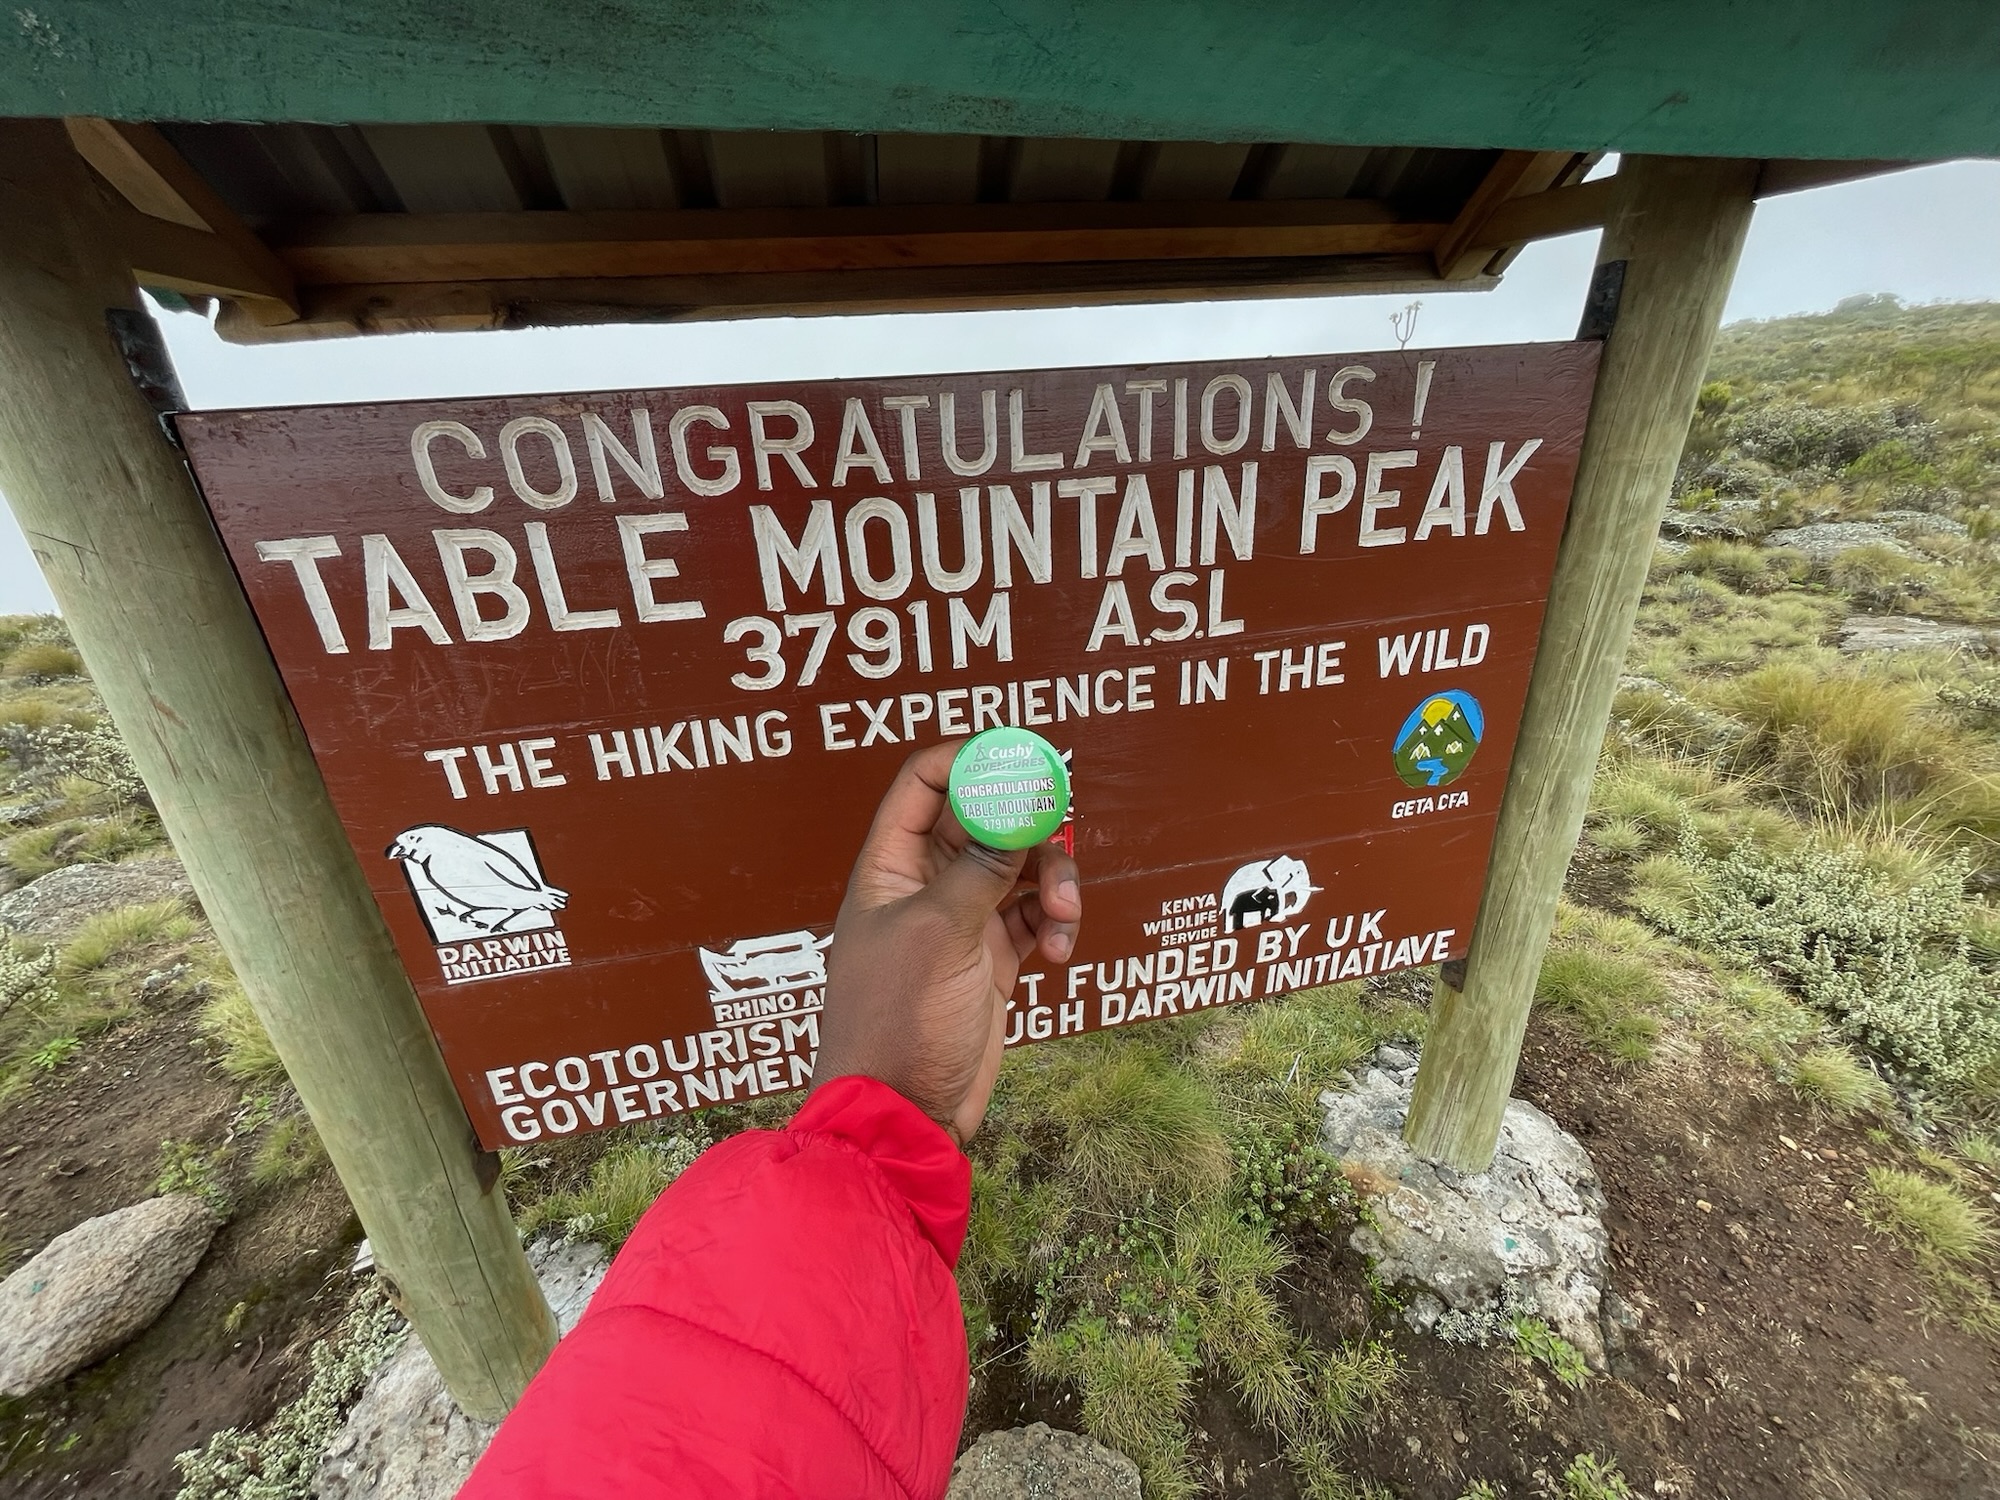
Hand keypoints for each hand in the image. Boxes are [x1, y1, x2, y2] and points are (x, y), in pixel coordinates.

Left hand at [812, 741, 1081, 1144]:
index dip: (969, 759)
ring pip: (1020, 869)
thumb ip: (982, 868)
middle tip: (1062, 833)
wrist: (905, 1114)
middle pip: (986, 820)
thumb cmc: (897, 1022)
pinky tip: (1060, 951)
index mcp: (890, 867)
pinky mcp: (990, 959)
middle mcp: (924, 886)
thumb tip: (1019, 809)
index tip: (1022, 758)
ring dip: (1053, 882)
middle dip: (1030, 825)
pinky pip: (1034, 917)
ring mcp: (960, 922)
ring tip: (1064, 916)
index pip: (925, 784)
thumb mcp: (940, 934)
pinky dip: (1054, 925)